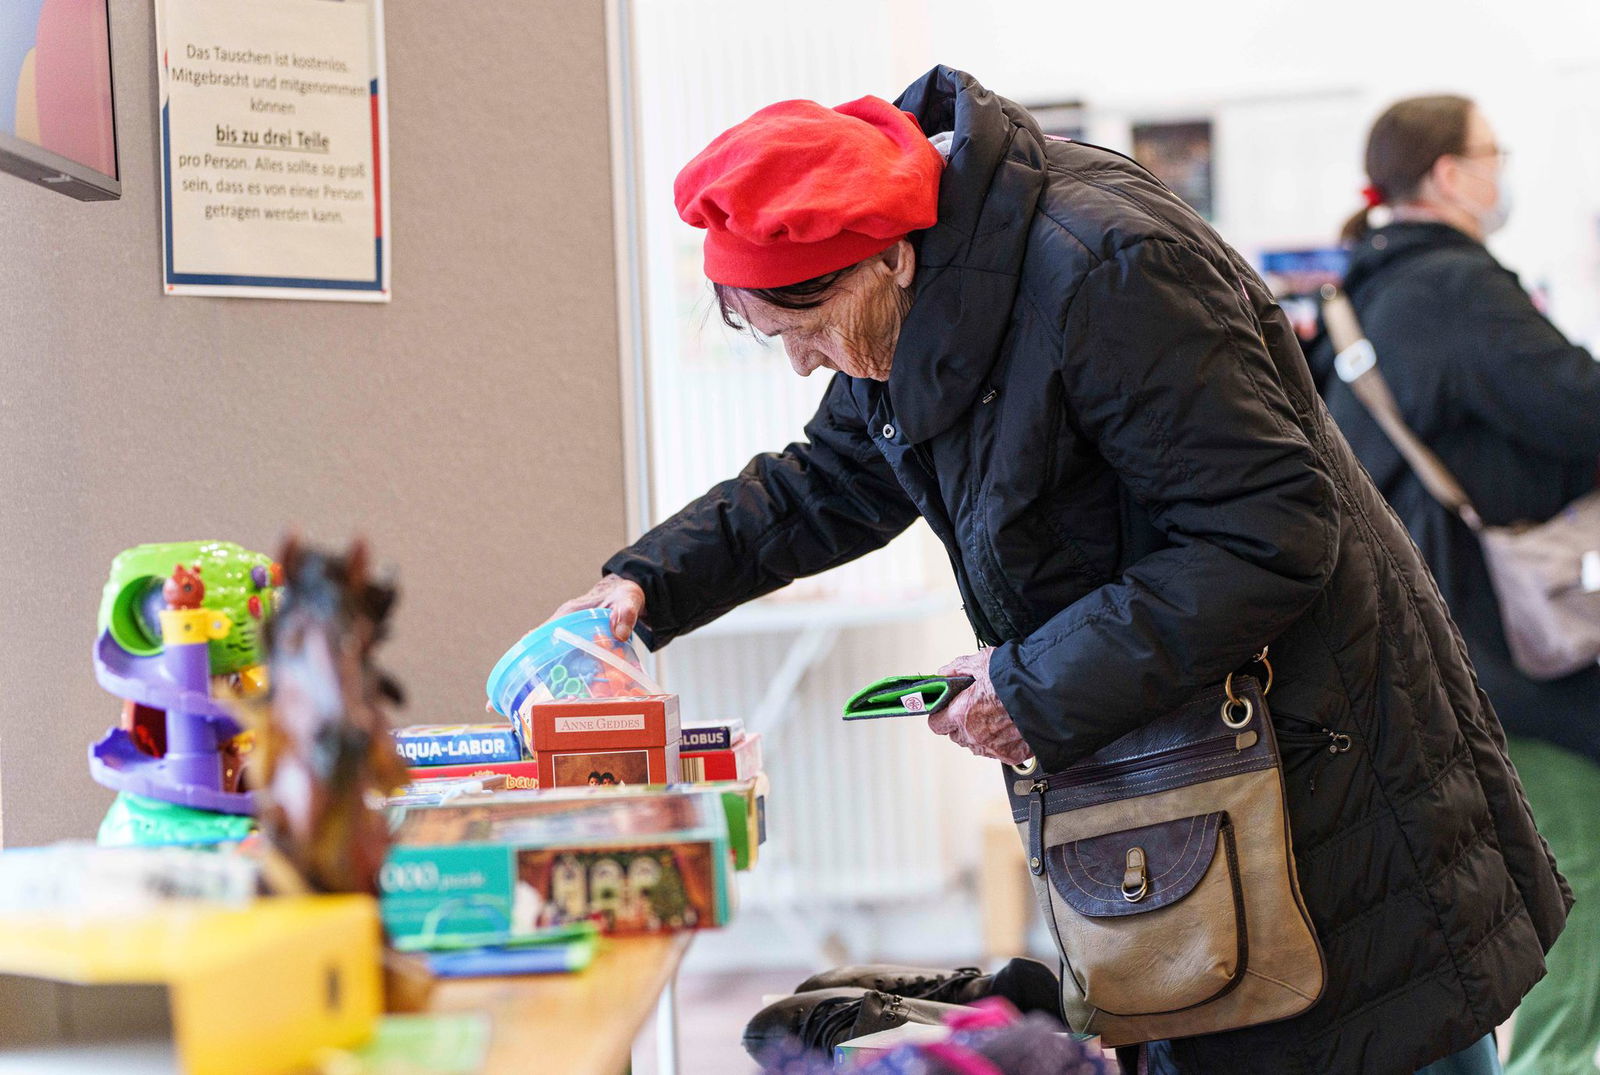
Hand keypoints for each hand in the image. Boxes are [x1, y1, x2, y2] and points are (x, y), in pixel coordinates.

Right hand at [487, 575, 647, 715]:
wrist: (626, 598)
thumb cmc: (622, 596)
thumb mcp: (627, 600)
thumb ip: (625, 613)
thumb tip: (620, 633)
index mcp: (567, 616)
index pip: (538, 635)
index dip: (521, 654)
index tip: (508, 672)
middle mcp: (561, 630)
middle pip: (533, 655)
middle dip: (516, 677)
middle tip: (499, 704)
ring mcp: (567, 643)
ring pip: (543, 666)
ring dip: (531, 686)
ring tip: (515, 712)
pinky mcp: (576, 652)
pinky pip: (560, 670)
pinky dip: (553, 686)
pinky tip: (551, 707)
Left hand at [926, 650, 1032, 764]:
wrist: (1050, 694)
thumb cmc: (1016, 677)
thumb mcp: (982, 662)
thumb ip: (958, 668)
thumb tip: (945, 673)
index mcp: (960, 714)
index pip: (936, 724)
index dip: (941, 714)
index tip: (947, 708)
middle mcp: (973, 736)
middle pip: (956, 736)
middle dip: (961, 723)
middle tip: (976, 708)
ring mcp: (992, 748)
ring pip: (977, 745)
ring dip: (980, 734)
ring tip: (997, 715)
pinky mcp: (1011, 756)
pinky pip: (998, 751)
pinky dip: (1001, 741)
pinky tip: (1011, 726)